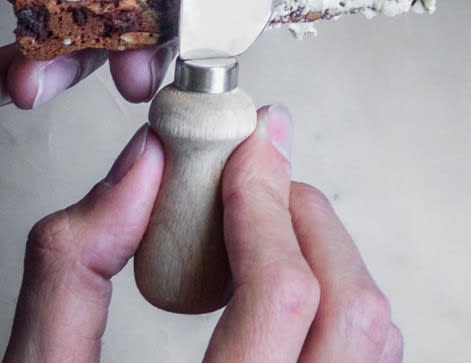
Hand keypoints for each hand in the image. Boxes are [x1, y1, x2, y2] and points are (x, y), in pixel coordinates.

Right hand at [3, 109, 401, 361]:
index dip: (267, 205)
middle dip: (309, 224)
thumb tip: (142, 169)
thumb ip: (72, 272)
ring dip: (333, 267)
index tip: (248, 149)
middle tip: (259, 180)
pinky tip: (284, 301)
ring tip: (267, 234)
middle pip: (352, 314)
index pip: (283, 300)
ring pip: (375, 345)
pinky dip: (341, 320)